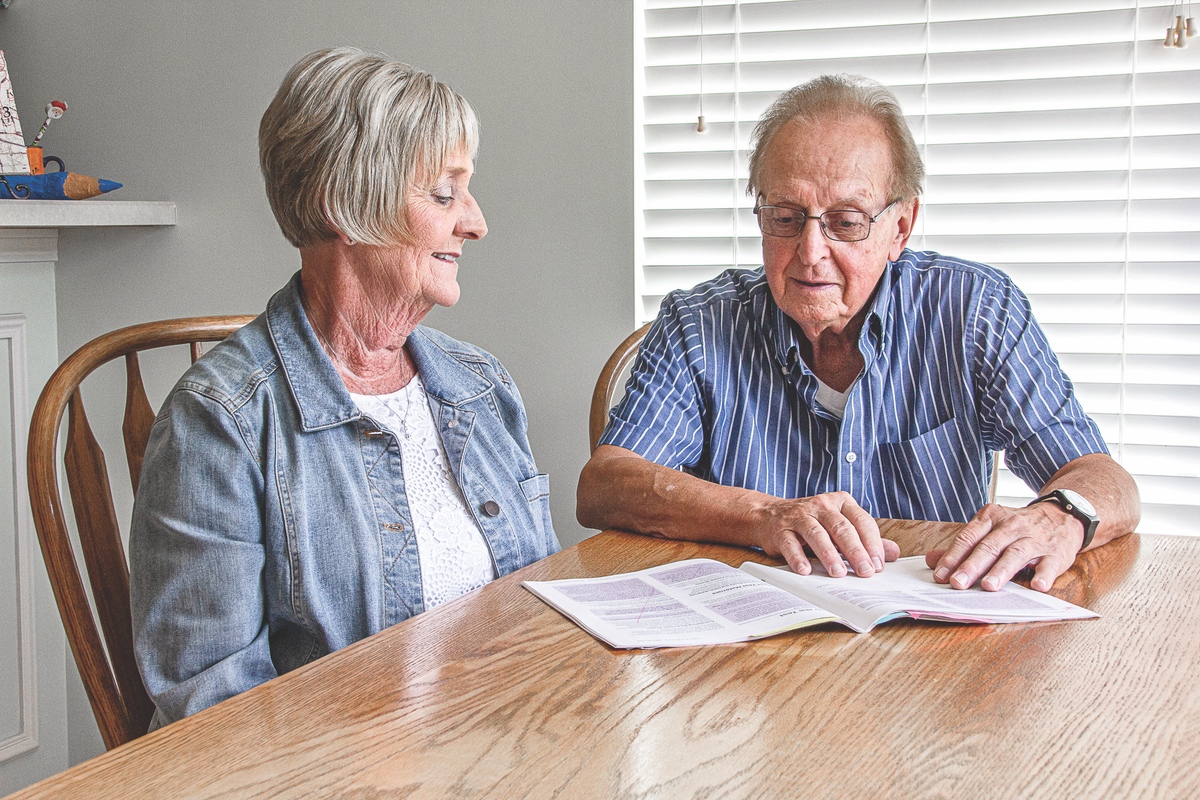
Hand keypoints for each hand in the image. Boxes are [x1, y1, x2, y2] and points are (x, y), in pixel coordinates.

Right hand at [755, 492, 899, 578]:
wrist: (769, 515)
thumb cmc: (812, 522)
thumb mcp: (840, 526)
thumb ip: (866, 539)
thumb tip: (893, 553)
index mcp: (840, 502)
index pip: (861, 521)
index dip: (872, 544)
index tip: (878, 565)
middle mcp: (821, 505)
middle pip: (841, 528)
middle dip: (855, 551)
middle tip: (865, 572)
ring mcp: (799, 516)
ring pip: (817, 534)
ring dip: (829, 555)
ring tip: (838, 573)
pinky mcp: (780, 529)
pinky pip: (790, 543)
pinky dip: (798, 557)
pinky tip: (806, 570)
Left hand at [925, 502, 1084, 591]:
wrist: (1061, 516)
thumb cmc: (1018, 527)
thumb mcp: (989, 529)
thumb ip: (962, 546)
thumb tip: (932, 560)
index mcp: (991, 518)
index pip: (968, 537)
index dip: (953, 556)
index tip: (940, 574)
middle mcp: (1012, 526)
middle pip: (988, 546)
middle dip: (971, 566)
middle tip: (958, 583)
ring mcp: (1035, 539)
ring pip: (1015, 554)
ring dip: (1001, 571)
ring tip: (988, 587)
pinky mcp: (1056, 553)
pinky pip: (1049, 564)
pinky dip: (1044, 575)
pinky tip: (1037, 586)